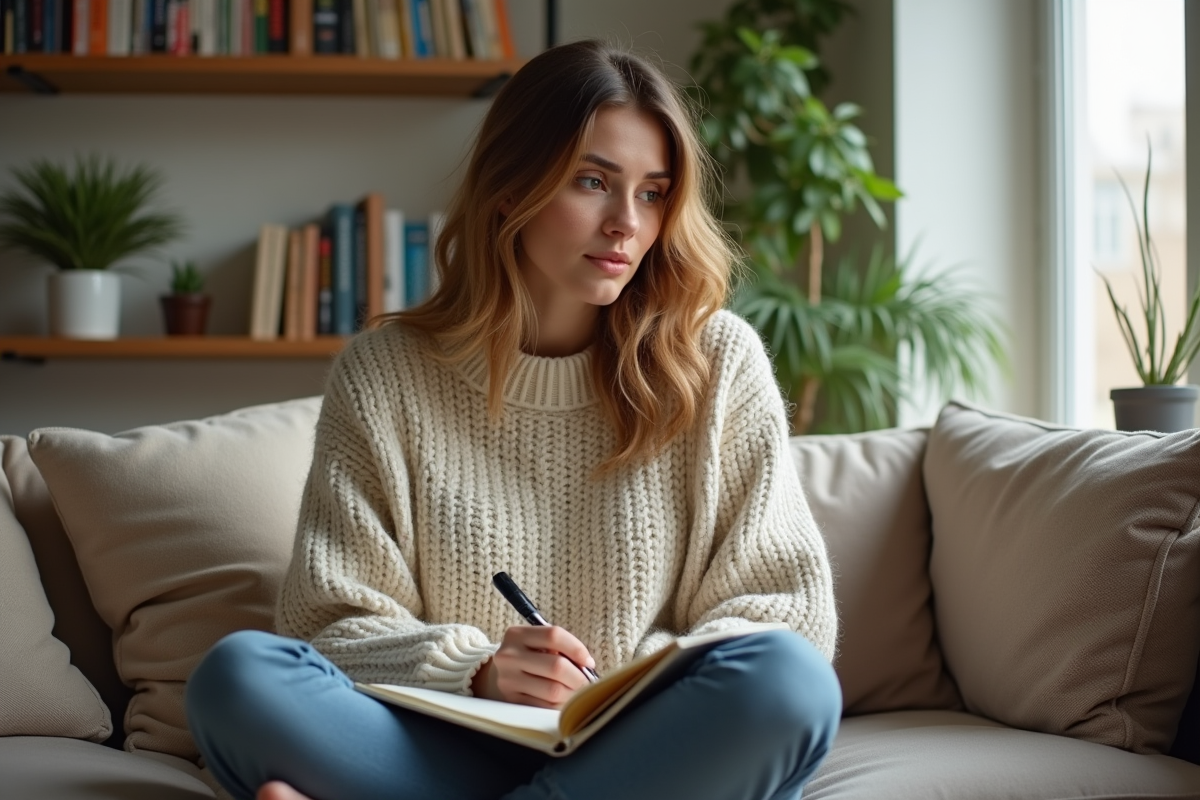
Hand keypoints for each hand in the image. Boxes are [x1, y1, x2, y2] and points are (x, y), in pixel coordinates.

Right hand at [471, 626, 596, 708]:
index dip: (577, 649)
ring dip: (572, 693)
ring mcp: (508, 680)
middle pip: (556, 666)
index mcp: (516, 634)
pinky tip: (561, 700)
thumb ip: (558, 648)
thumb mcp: (535, 643)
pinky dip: (559, 705)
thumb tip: (586, 666)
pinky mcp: (511, 701)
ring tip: (575, 691)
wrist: (496, 676)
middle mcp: (509, 656)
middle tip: (586, 682)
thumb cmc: (526, 657)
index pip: (554, 635)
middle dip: (579, 677)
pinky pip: (545, 706)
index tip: (588, 661)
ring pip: (553, 690)